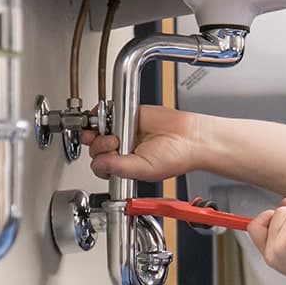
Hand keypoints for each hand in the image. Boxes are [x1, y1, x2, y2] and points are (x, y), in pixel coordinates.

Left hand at [81, 105, 199, 180]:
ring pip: (96, 133)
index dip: (99, 162)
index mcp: (126, 168)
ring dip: (98, 131)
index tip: (109, 158)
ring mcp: (122, 134)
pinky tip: (107, 119)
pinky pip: (104, 114)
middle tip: (116, 143)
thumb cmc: (176, 157)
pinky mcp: (126, 116)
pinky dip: (100, 114)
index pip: (100, 167)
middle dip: (100, 146)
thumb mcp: (145, 169)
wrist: (190, 137)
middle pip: (95, 150)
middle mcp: (123, 151)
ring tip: (114, 132)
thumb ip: (119, 168)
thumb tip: (98, 165)